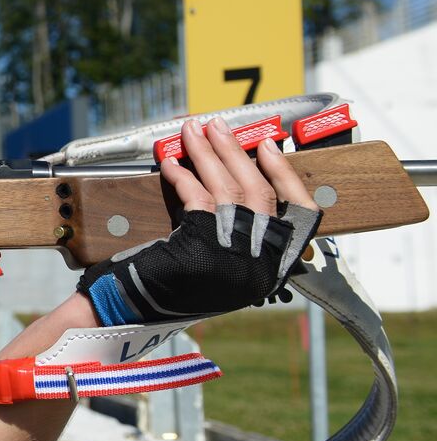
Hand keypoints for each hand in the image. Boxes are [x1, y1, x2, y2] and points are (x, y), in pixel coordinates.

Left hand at [77, 118, 322, 325]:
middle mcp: (261, 261)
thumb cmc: (175, 288)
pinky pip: (197, 197)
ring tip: (194, 131)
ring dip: (209, 153)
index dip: (287, 176)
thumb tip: (236, 178)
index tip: (270, 146)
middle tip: (217, 126)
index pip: (304, 214)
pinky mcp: (203, 245)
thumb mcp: (220, 267)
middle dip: (236, 153)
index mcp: (273, 267)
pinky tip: (171, 163)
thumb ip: (239, 234)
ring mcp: (235, 254)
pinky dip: (183, 176)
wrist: (135, 314)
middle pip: (258, 191)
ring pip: (230, 188)